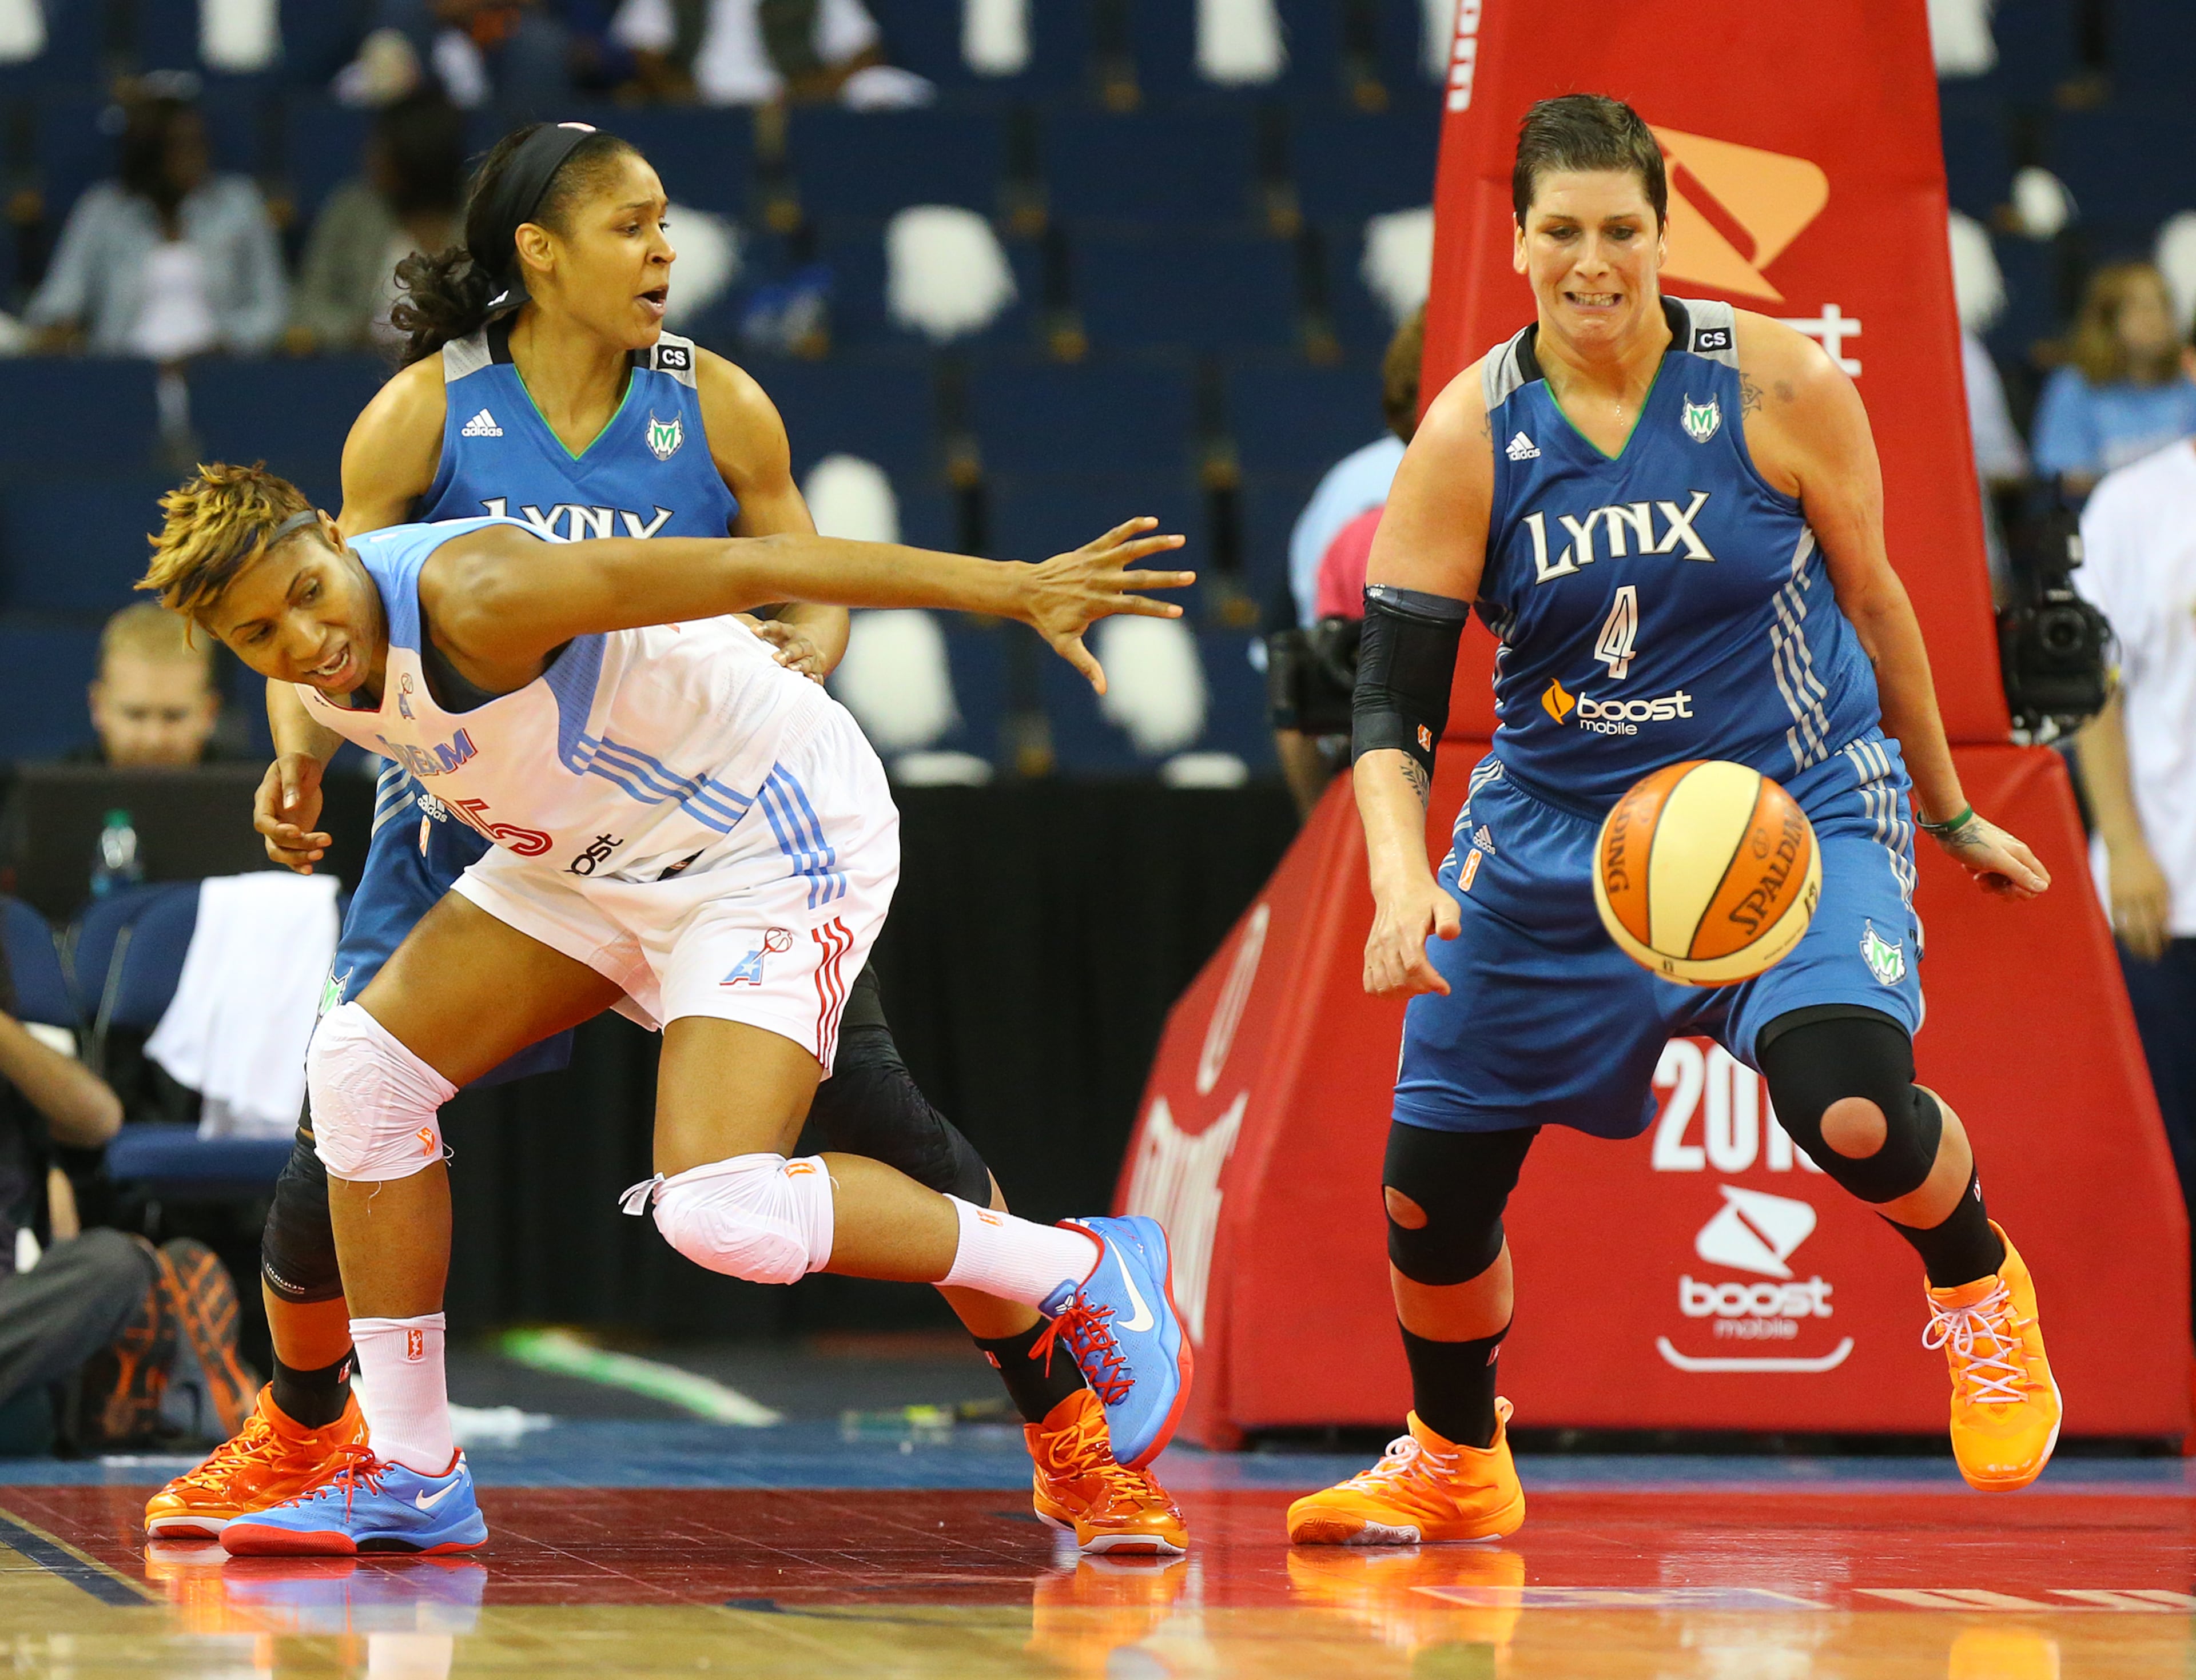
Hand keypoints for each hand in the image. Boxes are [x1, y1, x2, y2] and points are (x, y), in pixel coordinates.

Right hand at [255, 752, 331, 873]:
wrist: (305, 768)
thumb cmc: (298, 762)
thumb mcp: (296, 764)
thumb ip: (291, 783)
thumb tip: (291, 805)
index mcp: (264, 800)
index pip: (263, 822)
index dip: (277, 830)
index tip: (297, 831)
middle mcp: (269, 817)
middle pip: (274, 842)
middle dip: (296, 847)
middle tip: (323, 843)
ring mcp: (280, 828)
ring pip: (281, 851)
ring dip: (299, 857)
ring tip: (321, 853)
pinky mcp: (294, 834)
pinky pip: (292, 853)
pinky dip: (300, 862)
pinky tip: (312, 867)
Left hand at [751, 618, 827, 682]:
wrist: (805, 651)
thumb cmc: (778, 642)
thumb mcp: (765, 632)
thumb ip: (746, 624)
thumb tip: (724, 617)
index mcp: (787, 633)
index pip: (778, 628)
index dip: (767, 629)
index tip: (753, 631)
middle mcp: (802, 644)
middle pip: (798, 646)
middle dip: (788, 652)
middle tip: (776, 659)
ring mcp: (811, 659)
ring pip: (808, 661)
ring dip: (801, 666)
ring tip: (792, 671)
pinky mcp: (816, 673)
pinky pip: (818, 677)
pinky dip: (816, 680)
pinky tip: (812, 681)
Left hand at [1021, 518, 1193, 692]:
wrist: (1026, 591)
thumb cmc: (1047, 621)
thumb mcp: (1065, 646)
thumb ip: (1087, 666)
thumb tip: (1103, 690)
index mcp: (1099, 604)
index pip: (1134, 606)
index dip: (1157, 608)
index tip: (1178, 611)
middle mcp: (1101, 581)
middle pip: (1139, 578)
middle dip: (1167, 578)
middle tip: (1190, 577)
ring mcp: (1096, 563)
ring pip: (1131, 550)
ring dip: (1157, 544)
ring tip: (1180, 540)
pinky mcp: (1090, 551)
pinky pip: (1114, 536)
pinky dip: (1132, 527)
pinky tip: (1152, 521)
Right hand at [1363, 876, 1461, 998]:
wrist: (1397, 888)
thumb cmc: (1425, 898)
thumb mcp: (1445, 903)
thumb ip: (1450, 919)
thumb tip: (1449, 935)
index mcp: (1406, 930)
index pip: (1415, 966)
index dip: (1430, 982)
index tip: (1445, 988)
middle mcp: (1387, 941)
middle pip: (1399, 979)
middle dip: (1420, 989)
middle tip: (1433, 985)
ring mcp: (1375, 949)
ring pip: (1383, 985)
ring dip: (1402, 994)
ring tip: (1417, 987)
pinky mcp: (1369, 954)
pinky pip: (1370, 983)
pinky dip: (1383, 992)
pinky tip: (1399, 988)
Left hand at [1932, 810, 2048, 900]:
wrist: (1950, 825)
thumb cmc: (1974, 842)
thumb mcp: (1998, 861)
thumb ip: (2021, 874)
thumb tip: (2043, 888)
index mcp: (2023, 856)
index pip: (2042, 881)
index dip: (2027, 891)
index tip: (2009, 887)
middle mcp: (2015, 856)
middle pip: (2022, 885)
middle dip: (2005, 890)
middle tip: (1990, 883)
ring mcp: (1999, 857)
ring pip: (2003, 882)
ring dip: (1989, 884)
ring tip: (1977, 876)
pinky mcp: (1985, 858)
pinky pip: (1987, 875)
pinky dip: (1979, 875)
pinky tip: (1969, 866)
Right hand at [2106, 834, 2171, 959]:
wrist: (2126, 847)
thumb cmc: (2146, 865)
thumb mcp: (2160, 881)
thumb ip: (2162, 902)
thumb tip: (2163, 925)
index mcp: (2158, 891)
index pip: (2162, 921)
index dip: (2163, 937)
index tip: (2164, 948)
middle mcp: (2142, 895)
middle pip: (2146, 927)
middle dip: (2150, 946)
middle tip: (2152, 958)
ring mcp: (2126, 895)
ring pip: (2130, 926)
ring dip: (2134, 943)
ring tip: (2138, 954)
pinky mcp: (2112, 894)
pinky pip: (2116, 916)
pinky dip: (2119, 929)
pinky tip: (2123, 938)